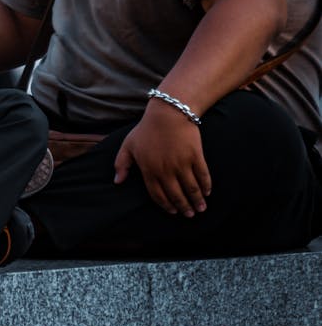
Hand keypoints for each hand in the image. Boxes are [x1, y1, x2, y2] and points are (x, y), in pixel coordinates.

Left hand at [113, 100, 210, 217]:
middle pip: (176, 196)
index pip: (158, 195)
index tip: (173, 211)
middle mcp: (165, 170)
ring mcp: (181, 164)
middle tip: (189, 214)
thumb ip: (121, 163)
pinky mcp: (195, 156)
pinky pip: (202, 176)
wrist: (167, 112)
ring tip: (201, 208)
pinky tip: (207, 192)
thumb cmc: (146, 128)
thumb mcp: (128, 144)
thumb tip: (117, 181)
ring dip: (197, 201)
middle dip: (184, 207)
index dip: (167, 205)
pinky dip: (206, 186)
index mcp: (149, 170)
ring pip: (191, 189)